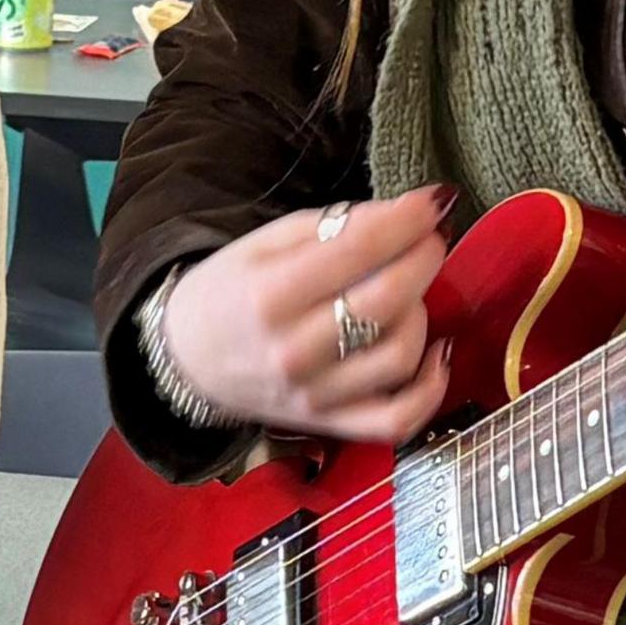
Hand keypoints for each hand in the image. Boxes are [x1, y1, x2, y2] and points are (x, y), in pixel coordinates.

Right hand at [159, 187, 457, 445]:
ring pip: (399, 355)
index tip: (434, 200)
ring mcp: (315, 394)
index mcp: (270, 294)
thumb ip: (332, 226)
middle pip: (387, 300)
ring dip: (421, 312)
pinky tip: (438, 352)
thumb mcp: (264, 242)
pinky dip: (430, 389)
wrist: (186, 360)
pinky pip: (397, 419)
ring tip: (410, 290)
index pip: (358, 250)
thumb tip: (400, 213)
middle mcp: (294, 350)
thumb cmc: (228, 291)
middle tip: (431, 236)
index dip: (408, 220)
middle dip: (424, 257)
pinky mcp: (329, 424)